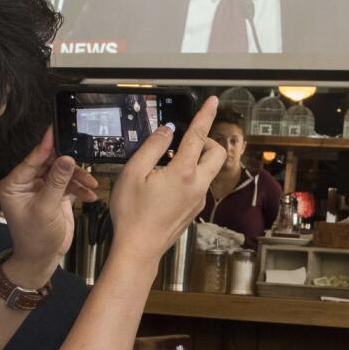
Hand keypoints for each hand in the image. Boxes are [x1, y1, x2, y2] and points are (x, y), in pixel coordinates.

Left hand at [0, 128, 98, 287]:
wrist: (42, 259)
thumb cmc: (35, 237)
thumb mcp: (45, 208)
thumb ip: (56, 182)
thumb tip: (66, 158)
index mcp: (13, 184)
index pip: (31, 160)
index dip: (46, 146)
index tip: (56, 130)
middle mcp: (26, 183)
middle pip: (50, 164)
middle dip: (68, 165)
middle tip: (84, 161)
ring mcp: (41, 189)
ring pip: (62, 173)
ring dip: (78, 178)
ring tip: (92, 184)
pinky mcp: (54, 196)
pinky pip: (69, 184)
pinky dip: (80, 188)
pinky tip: (91, 194)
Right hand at [108, 96, 225, 262]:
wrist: (138, 248)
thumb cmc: (132, 213)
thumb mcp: (133, 173)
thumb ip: (152, 147)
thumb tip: (167, 131)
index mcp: (183, 173)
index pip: (199, 135)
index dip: (205, 115)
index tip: (212, 101)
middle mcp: (198, 185)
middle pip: (217, 152)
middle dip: (206, 140)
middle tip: (186, 139)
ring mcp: (199, 199)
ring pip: (209, 169)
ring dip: (197, 158)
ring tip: (168, 163)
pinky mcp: (195, 209)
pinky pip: (200, 183)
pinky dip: (190, 174)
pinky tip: (167, 182)